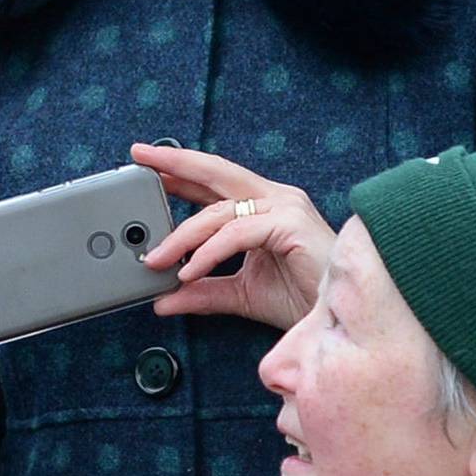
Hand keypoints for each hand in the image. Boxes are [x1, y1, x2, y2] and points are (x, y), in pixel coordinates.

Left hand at [134, 143, 333, 334]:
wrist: (334, 318)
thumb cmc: (301, 299)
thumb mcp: (239, 294)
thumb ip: (203, 291)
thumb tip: (163, 298)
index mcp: (264, 208)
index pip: (216, 185)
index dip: (182, 174)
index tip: (149, 171)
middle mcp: (275, 198)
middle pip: (217, 172)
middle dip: (176, 163)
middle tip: (142, 158)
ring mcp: (285, 207)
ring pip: (220, 210)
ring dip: (182, 236)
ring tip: (156, 259)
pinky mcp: (291, 224)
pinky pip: (236, 233)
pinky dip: (208, 253)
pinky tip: (189, 272)